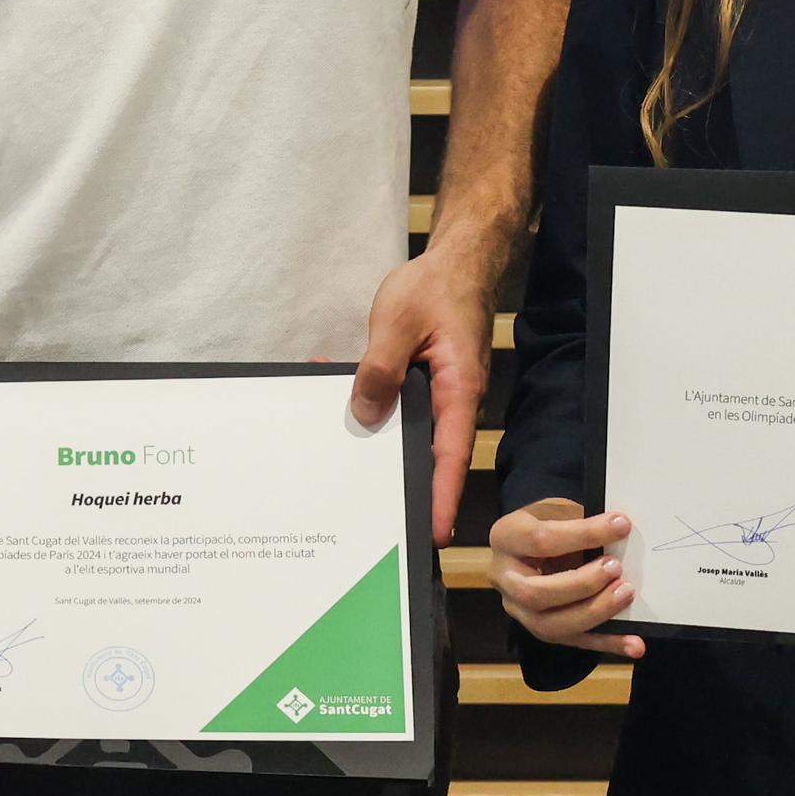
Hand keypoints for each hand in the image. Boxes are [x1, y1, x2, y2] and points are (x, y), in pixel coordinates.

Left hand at [351, 233, 501, 538]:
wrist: (456, 262)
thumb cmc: (436, 289)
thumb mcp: (398, 323)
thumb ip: (380, 368)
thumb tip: (365, 414)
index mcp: (458, 392)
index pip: (450, 456)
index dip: (444, 498)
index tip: (436, 533)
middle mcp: (454, 401)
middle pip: (430, 454)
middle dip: (407, 486)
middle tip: (379, 523)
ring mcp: (440, 394)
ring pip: (409, 430)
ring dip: (380, 444)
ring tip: (346, 471)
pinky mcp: (425, 384)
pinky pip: (399, 404)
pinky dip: (371, 404)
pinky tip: (336, 399)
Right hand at [489, 497, 641, 660]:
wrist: (530, 546)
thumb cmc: (546, 523)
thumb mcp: (556, 511)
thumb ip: (580, 521)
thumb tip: (620, 530)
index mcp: (506, 538)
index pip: (541, 540)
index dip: (584, 534)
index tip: (621, 525)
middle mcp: (503, 578)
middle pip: (535, 593)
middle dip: (582, 584)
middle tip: (616, 568)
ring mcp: (518, 609)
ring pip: (550, 625)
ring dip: (594, 613)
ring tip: (626, 595)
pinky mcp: (540, 629)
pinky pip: (574, 642)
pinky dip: (607, 643)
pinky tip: (634, 643)